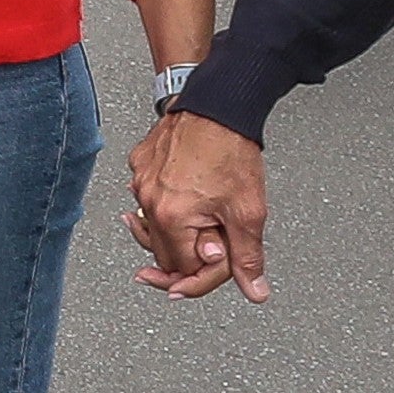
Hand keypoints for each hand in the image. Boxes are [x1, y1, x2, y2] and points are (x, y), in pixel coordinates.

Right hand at [129, 105, 269, 300]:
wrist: (218, 102)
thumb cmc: (231, 149)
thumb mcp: (248, 211)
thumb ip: (247, 257)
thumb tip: (254, 291)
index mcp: (172, 217)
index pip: (183, 269)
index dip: (208, 273)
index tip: (221, 266)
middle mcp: (148, 199)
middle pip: (163, 251)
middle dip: (190, 255)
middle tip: (215, 247)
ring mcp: (140, 180)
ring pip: (152, 226)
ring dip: (174, 233)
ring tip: (196, 230)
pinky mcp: (140, 163)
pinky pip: (147, 196)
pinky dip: (164, 204)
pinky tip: (182, 199)